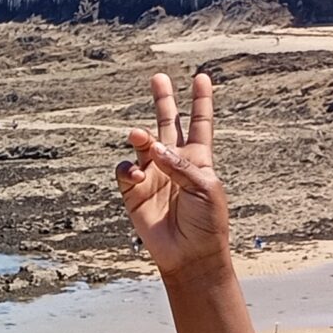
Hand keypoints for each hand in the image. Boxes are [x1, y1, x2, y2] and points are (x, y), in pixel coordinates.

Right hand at [119, 72, 230, 275]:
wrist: (189, 255)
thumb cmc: (206, 222)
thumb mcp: (204, 188)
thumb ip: (180, 164)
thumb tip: (153, 146)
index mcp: (198, 159)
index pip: (199, 123)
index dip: (201, 100)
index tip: (201, 77)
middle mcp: (174, 163)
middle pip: (167, 124)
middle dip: (163, 101)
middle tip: (159, 77)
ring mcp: (153, 176)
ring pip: (141, 145)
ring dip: (140, 137)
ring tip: (139, 137)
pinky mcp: (134, 193)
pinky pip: (125, 171)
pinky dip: (128, 168)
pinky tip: (137, 175)